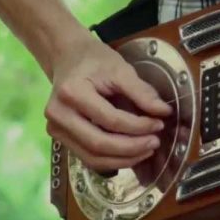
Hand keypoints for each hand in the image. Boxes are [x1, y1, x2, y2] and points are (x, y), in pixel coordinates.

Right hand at [44, 31, 172, 170]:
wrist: (67, 58)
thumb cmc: (93, 61)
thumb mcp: (120, 68)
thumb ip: (141, 91)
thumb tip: (164, 112)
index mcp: (72, 92)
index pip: (110, 120)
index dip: (138, 126)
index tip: (159, 123)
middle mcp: (58, 114)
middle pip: (99, 144)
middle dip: (131, 148)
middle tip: (155, 142)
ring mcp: (55, 129)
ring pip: (92, 158)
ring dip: (123, 159)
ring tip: (146, 150)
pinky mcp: (60, 138)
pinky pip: (87, 158)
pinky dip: (111, 160)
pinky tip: (130, 153)